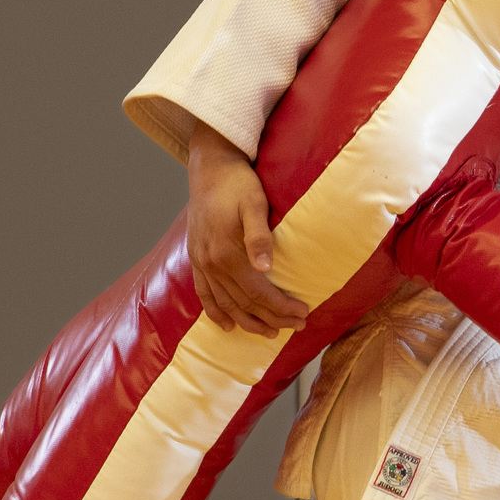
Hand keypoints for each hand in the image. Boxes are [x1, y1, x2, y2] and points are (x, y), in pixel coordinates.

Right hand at [184, 122, 311, 334]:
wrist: (209, 167)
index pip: (258, 292)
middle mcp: (211, 263)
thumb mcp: (255, 204)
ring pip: (225, 303)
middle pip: (244, 302)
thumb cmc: (238, 183)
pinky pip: (203, 293)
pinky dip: (215, 312)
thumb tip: (266, 268)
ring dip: (247, 321)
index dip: (281, 307)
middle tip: (297, 325)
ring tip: (270, 332)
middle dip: (272, 317)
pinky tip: (227, 325)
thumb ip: (259, 237)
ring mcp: (201, 262)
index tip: (303, 314)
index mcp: (227, 253)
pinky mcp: (196, 258)